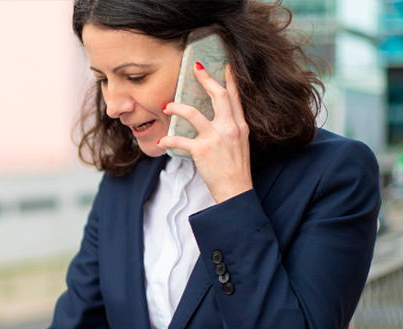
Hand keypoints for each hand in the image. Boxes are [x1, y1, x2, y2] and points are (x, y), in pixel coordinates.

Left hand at [158, 63, 252, 203]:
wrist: (235, 190)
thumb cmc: (235, 169)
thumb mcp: (240, 144)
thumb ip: (231, 128)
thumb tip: (218, 118)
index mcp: (240, 125)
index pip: (235, 97)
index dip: (230, 79)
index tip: (226, 65)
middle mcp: (230, 128)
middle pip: (218, 95)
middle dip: (206, 79)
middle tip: (195, 68)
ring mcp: (216, 138)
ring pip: (193, 113)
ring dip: (177, 107)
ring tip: (167, 106)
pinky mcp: (202, 150)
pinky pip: (180, 139)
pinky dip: (168, 138)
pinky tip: (162, 140)